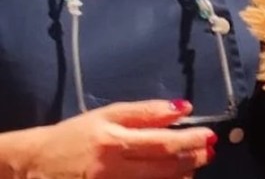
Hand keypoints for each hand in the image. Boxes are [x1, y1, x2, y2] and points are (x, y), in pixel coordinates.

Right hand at [4, 100, 215, 178]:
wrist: (37, 165)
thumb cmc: (76, 135)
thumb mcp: (108, 115)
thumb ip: (146, 112)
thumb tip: (184, 108)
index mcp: (114, 141)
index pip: (163, 142)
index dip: (191, 140)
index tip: (210, 135)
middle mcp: (114, 168)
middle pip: (165, 167)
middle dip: (193, 158)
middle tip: (210, 151)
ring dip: (183, 174)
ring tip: (196, 165)